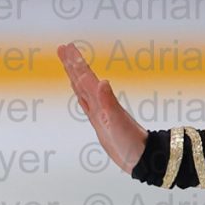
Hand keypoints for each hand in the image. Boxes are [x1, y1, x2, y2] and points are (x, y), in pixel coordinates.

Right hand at [58, 42, 146, 172]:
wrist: (141, 157)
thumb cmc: (130, 141)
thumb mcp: (117, 122)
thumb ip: (109, 102)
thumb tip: (102, 82)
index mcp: (103, 101)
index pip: (86, 77)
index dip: (76, 63)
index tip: (66, 47)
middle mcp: (100, 103)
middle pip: (83, 79)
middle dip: (72, 63)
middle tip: (63, 47)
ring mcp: (100, 112)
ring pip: (83, 89)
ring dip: (75, 75)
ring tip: (68, 63)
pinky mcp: (100, 122)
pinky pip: (86, 104)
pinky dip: (80, 94)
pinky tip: (79, 90)